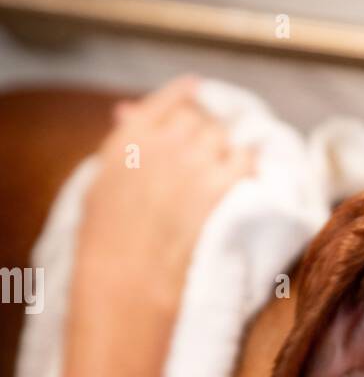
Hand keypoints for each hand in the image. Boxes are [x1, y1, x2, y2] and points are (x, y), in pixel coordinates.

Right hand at [71, 75, 252, 341]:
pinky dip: (248, 168)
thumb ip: (122, 146)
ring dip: (228, 153)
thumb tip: (126, 110)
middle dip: (207, 136)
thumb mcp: (102, 185)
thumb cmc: (107, 246)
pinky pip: (245, 160)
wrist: (128, 284)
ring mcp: (192, 161)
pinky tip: (246, 183)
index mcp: (127, 139)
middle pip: (201, 120)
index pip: (168, 100)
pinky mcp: (219, 186)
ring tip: (224, 177)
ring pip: (225, 138)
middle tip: (210, 158)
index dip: (186, 97)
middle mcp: (161, 142)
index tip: (198, 92)